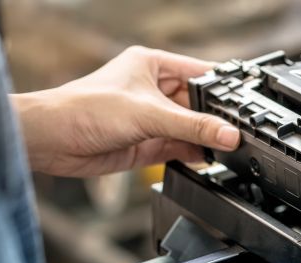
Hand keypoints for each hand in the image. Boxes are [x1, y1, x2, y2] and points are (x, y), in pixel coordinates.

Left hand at [12, 46, 240, 176]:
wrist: (53, 141)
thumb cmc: (85, 109)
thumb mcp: (150, 114)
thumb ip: (193, 126)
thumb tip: (228, 134)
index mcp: (154, 66)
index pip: (201, 74)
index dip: (224, 89)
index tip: (247, 105)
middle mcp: (155, 90)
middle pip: (199, 105)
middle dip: (217, 119)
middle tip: (240, 131)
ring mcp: (153, 118)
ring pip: (192, 128)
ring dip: (207, 139)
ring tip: (229, 147)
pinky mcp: (149, 143)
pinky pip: (182, 148)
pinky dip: (196, 154)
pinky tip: (209, 158)